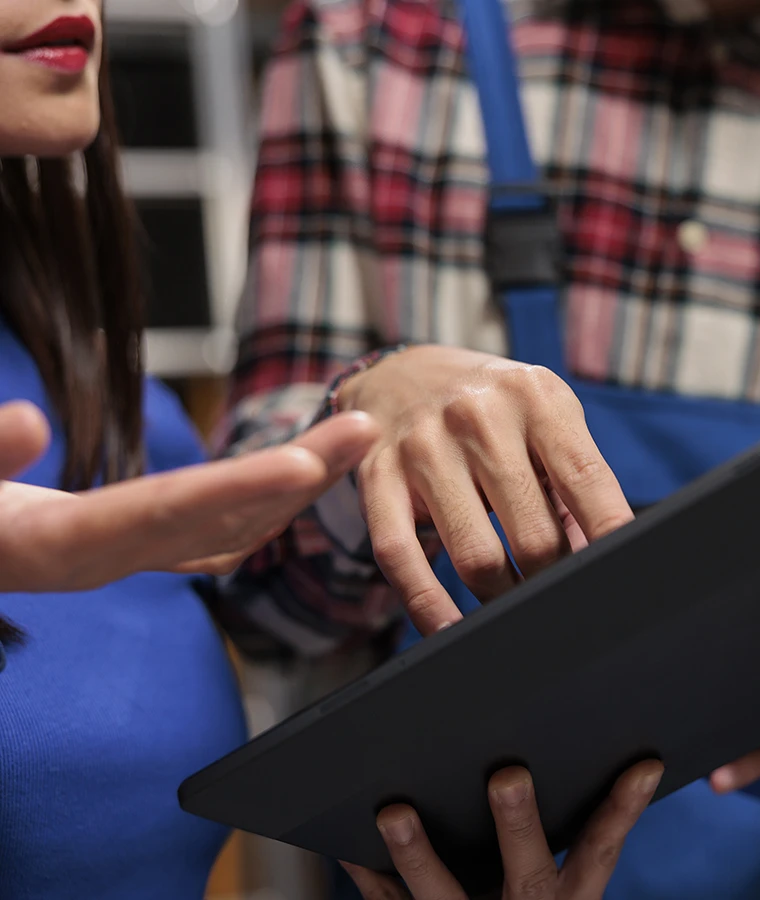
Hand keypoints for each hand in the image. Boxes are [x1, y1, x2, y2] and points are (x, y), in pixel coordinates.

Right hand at [0, 400, 379, 591]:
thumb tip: (26, 419)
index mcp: (60, 545)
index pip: (166, 511)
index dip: (240, 487)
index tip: (307, 463)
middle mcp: (105, 560)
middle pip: (222, 516)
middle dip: (299, 475)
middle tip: (367, 427)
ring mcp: (119, 559)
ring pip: (228, 525)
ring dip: (295, 481)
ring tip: (350, 435)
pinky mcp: (120, 549)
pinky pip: (208, 537)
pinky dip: (260, 506)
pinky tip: (296, 483)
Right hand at [339, 346, 633, 634]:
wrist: (400, 374)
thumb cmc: (494, 410)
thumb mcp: (544, 418)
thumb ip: (573, 482)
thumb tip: (597, 561)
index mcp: (534, 397)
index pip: (585, 479)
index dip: (610, 535)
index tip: (620, 577)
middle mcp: (478, 416)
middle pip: (532, 535)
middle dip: (553, 580)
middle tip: (561, 599)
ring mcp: (423, 446)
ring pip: (476, 557)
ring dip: (503, 601)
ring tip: (516, 610)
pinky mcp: (377, 477)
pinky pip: (402, 558)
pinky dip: (430, 608)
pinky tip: (450, 630)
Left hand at [343, 761, 663, 899]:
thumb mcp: (562, 884)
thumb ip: (569, 827)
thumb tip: (581, 736)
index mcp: (570, 896)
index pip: (602, 848)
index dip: (624, 808)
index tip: (644, 762)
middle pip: (529, 872)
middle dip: (518, 825)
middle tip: (507, 775)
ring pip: (443, 897)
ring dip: (419, 853)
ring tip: (396, 811)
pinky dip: (368, 873)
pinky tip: (346, 840)